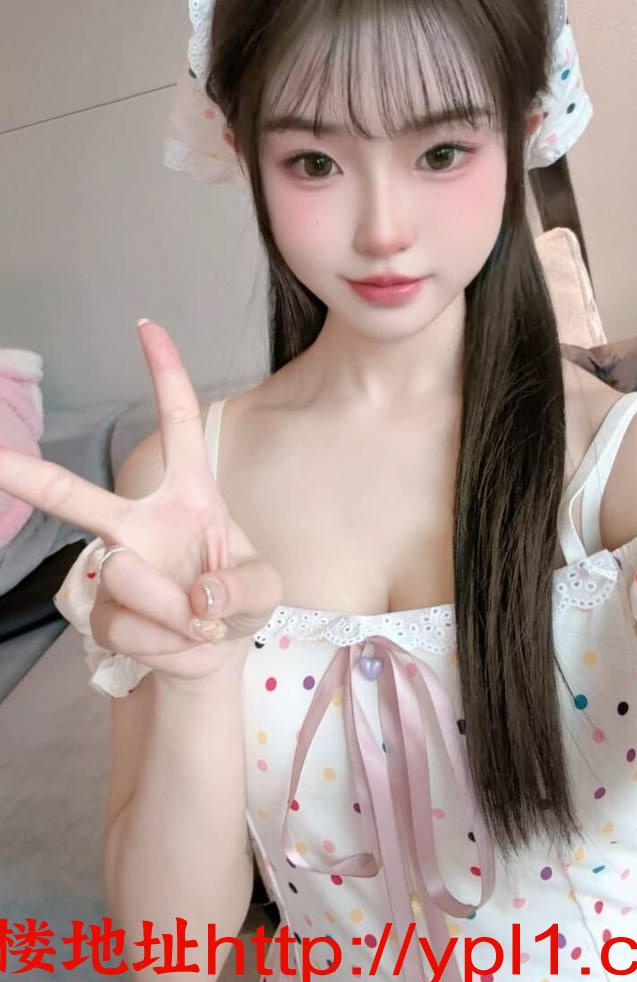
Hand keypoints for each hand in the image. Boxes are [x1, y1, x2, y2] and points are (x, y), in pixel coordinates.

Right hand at [0, 320, 282, 680]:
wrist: (214, 654)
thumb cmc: (234, 601)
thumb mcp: (264, 590)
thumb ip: (243, 586)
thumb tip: (197, 595)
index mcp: (188, 493)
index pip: (178, 425)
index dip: (166, 375)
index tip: (146, 328)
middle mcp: (140, 521)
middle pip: (76, 495)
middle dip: (26, 475)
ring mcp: (116, 566)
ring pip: (126, 578)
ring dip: (174, 613)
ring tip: (200, 623)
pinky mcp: (103, 610)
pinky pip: (127, 624)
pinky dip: (166, 643)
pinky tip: (180, 643)